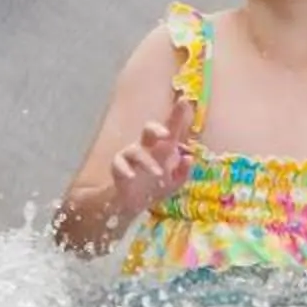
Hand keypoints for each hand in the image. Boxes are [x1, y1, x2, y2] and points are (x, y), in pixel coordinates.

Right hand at [110, 96, 195, 224]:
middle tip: (167, 135)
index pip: (171, 129)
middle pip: (148, 130)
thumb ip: (183, 172)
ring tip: (159, 174)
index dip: (177, 115)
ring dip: (147, 162)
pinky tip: (131, 176)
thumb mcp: (174, 183)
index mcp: (162, 148)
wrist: (132, 205)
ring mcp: (130, 156)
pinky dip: (125, 169)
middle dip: (156, 129)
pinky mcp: (118, 168)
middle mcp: (146, 147)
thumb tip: (189, 158)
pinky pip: (118, 164)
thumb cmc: (154, 187)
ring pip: (135, 151)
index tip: (184, 101)